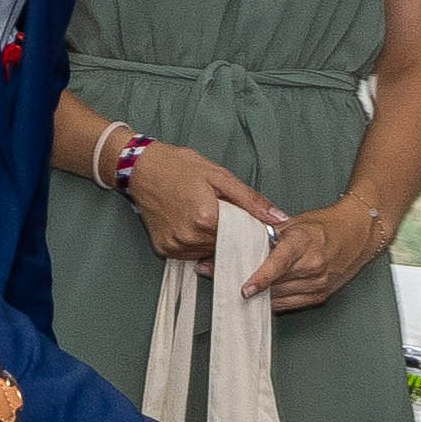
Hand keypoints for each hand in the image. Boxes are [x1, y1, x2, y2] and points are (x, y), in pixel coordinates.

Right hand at [126, 140, 276, 263]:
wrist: (141, 168)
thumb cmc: (180, 167)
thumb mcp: (220, 177)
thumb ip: (251, 200)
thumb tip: (279, 218)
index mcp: (206, 218)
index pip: (241, 237)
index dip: (248, 230)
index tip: (249, 223)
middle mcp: (189, 237)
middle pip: (225, 246)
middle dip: (230, 235)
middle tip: (224, 216)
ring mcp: (174, 245)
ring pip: (208, 252)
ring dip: (213, 241)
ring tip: (205, 218)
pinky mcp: (163, 249)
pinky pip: (190, 254)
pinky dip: (196, 243)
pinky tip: (191, 225)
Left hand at [249, 191, 381, 312]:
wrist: (358, 233)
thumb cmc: (325, 226)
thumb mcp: (293, 222)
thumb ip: (267, 234)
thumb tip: (240, 243)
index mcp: (304, 242)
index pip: (279, 264)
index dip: (261, 278)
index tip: (246, 289)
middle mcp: (314, 264)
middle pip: (276, 283)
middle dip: (252, 283)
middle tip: (230, 279)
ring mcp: (319, 282)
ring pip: (280, 296)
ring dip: (262, 294)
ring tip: (247, 286)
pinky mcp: (321, 295)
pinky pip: (291, 304)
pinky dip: (275, 300)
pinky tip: (266, 294)